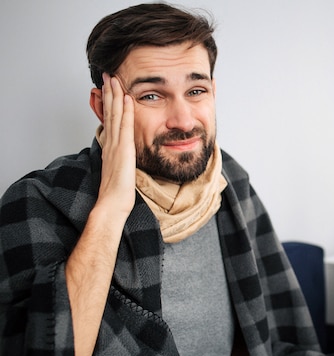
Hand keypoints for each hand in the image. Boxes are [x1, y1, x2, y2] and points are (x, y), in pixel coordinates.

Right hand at [97, 73, 135, 216]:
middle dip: (109, 93)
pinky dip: (125, 111)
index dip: (109, 103)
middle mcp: (111, 143)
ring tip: (114, 78)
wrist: (112, 203)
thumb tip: (125, 156)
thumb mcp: (120, 171)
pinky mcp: (123, 149)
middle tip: (108, 75)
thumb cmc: (117, 193)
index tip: (109, 89)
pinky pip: (124, 125)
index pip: (109, 120)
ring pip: (114, 114)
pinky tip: (127, 98)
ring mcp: (116, 145)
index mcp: (110, 147)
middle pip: (109, 112)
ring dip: (115, 95)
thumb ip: (122, 160)